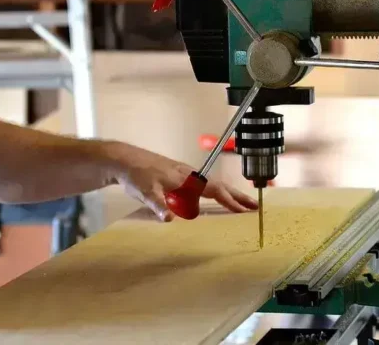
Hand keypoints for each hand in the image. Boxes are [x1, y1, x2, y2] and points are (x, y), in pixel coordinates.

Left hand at [108, 142, 258, 220]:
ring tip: (240, 204)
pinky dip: (214, 192)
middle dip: (237, 197)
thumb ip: (158, 205)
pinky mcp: (179, 177)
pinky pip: (203, 186)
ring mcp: (185, 175)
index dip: (229, 201)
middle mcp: (189, 175)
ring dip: (227, 195)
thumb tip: (169, 219)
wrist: (125, 160)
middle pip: (218, 186)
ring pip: (212, 185)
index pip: (213, 190)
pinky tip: (213, 199)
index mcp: (186, 179)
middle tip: (254, 206)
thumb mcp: (146, 192)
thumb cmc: (137, 175)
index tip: (243, 210)